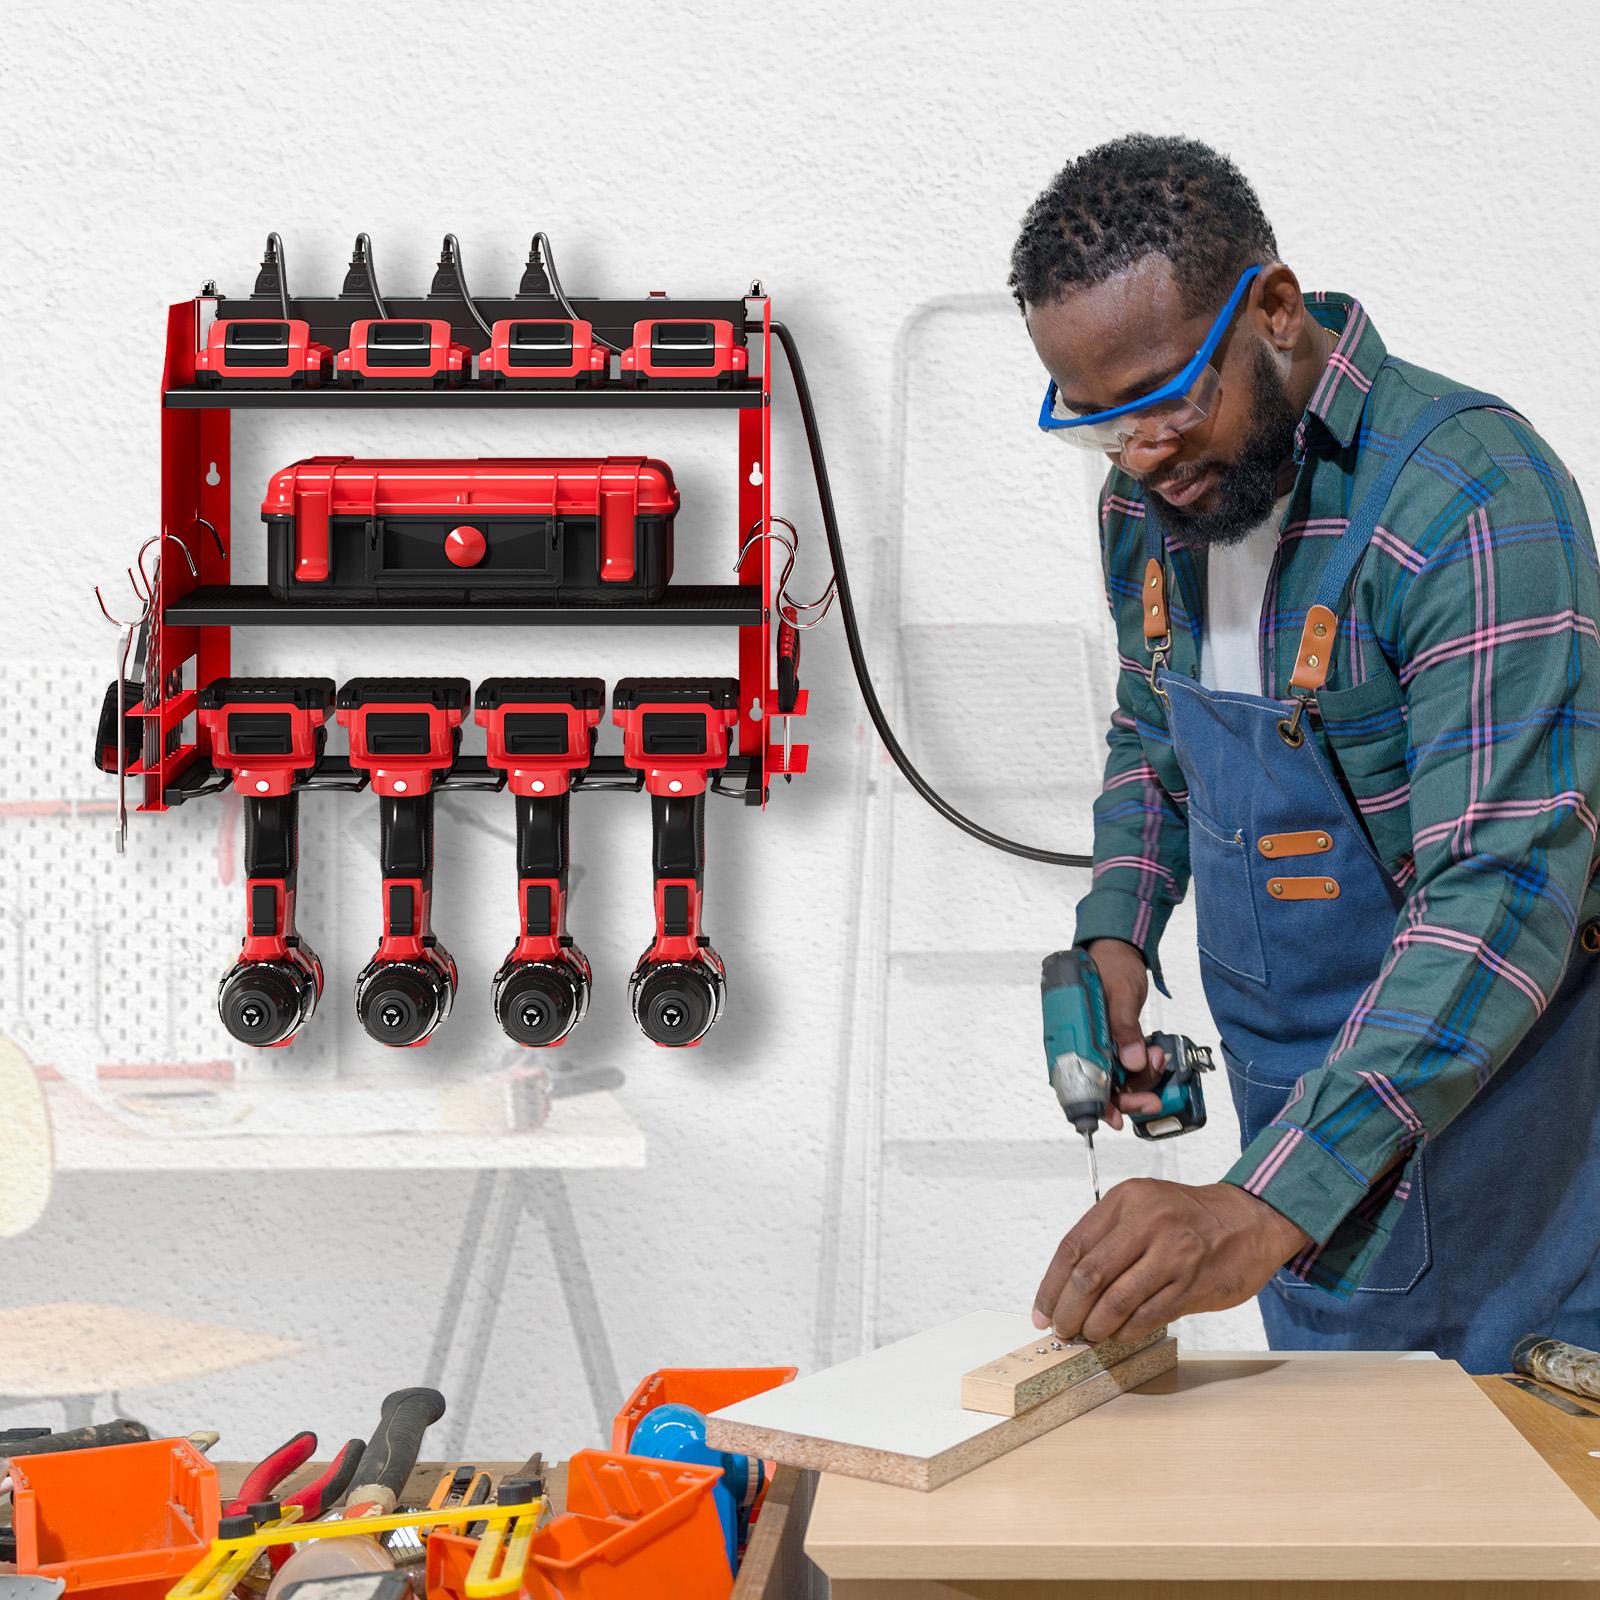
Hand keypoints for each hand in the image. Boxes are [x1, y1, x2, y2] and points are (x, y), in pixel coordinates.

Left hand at [1031, 1179, 1313, 1343]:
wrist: (1249, 1220)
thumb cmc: (1187, 1217)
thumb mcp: (1142, 1207)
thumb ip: (1107, 1238)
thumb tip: (1067, 1286)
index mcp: (1125, 1200)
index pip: (1073, 1246)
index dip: (1051, 1285)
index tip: (1042, 1310)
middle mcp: (1147, 1223)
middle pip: (1089, 1276)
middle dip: (1069, 1311)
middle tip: (1062, 1330)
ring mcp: (1172, 1254)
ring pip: (1116, 1301)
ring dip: (1096, 1327)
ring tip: (1089, 1335)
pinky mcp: (1192, 1284)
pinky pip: (1147, 1316)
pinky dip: (1126, 1332)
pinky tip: (1119, 1335)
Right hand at [1082, 938, 1166, 1128]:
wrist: (1118, 950)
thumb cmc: (1111, 965)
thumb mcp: (1120, 993)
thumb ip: (1125, 1028)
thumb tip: (1132, 1062)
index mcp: (1070, 1031)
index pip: (1076, 1079)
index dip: (1095, 1104)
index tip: (1116, 1119)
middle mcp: (1079, 1043)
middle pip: (1097, 1086)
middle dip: (1127, 1097)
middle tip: (1152, 1100)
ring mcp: (1095, 1045)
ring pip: (1115, 1080)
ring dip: (1140, 1078)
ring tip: (1157, 1056)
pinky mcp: (1110, 1044)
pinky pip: (1124, 1068)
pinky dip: (1142, 1068)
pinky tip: (1153, 1053)